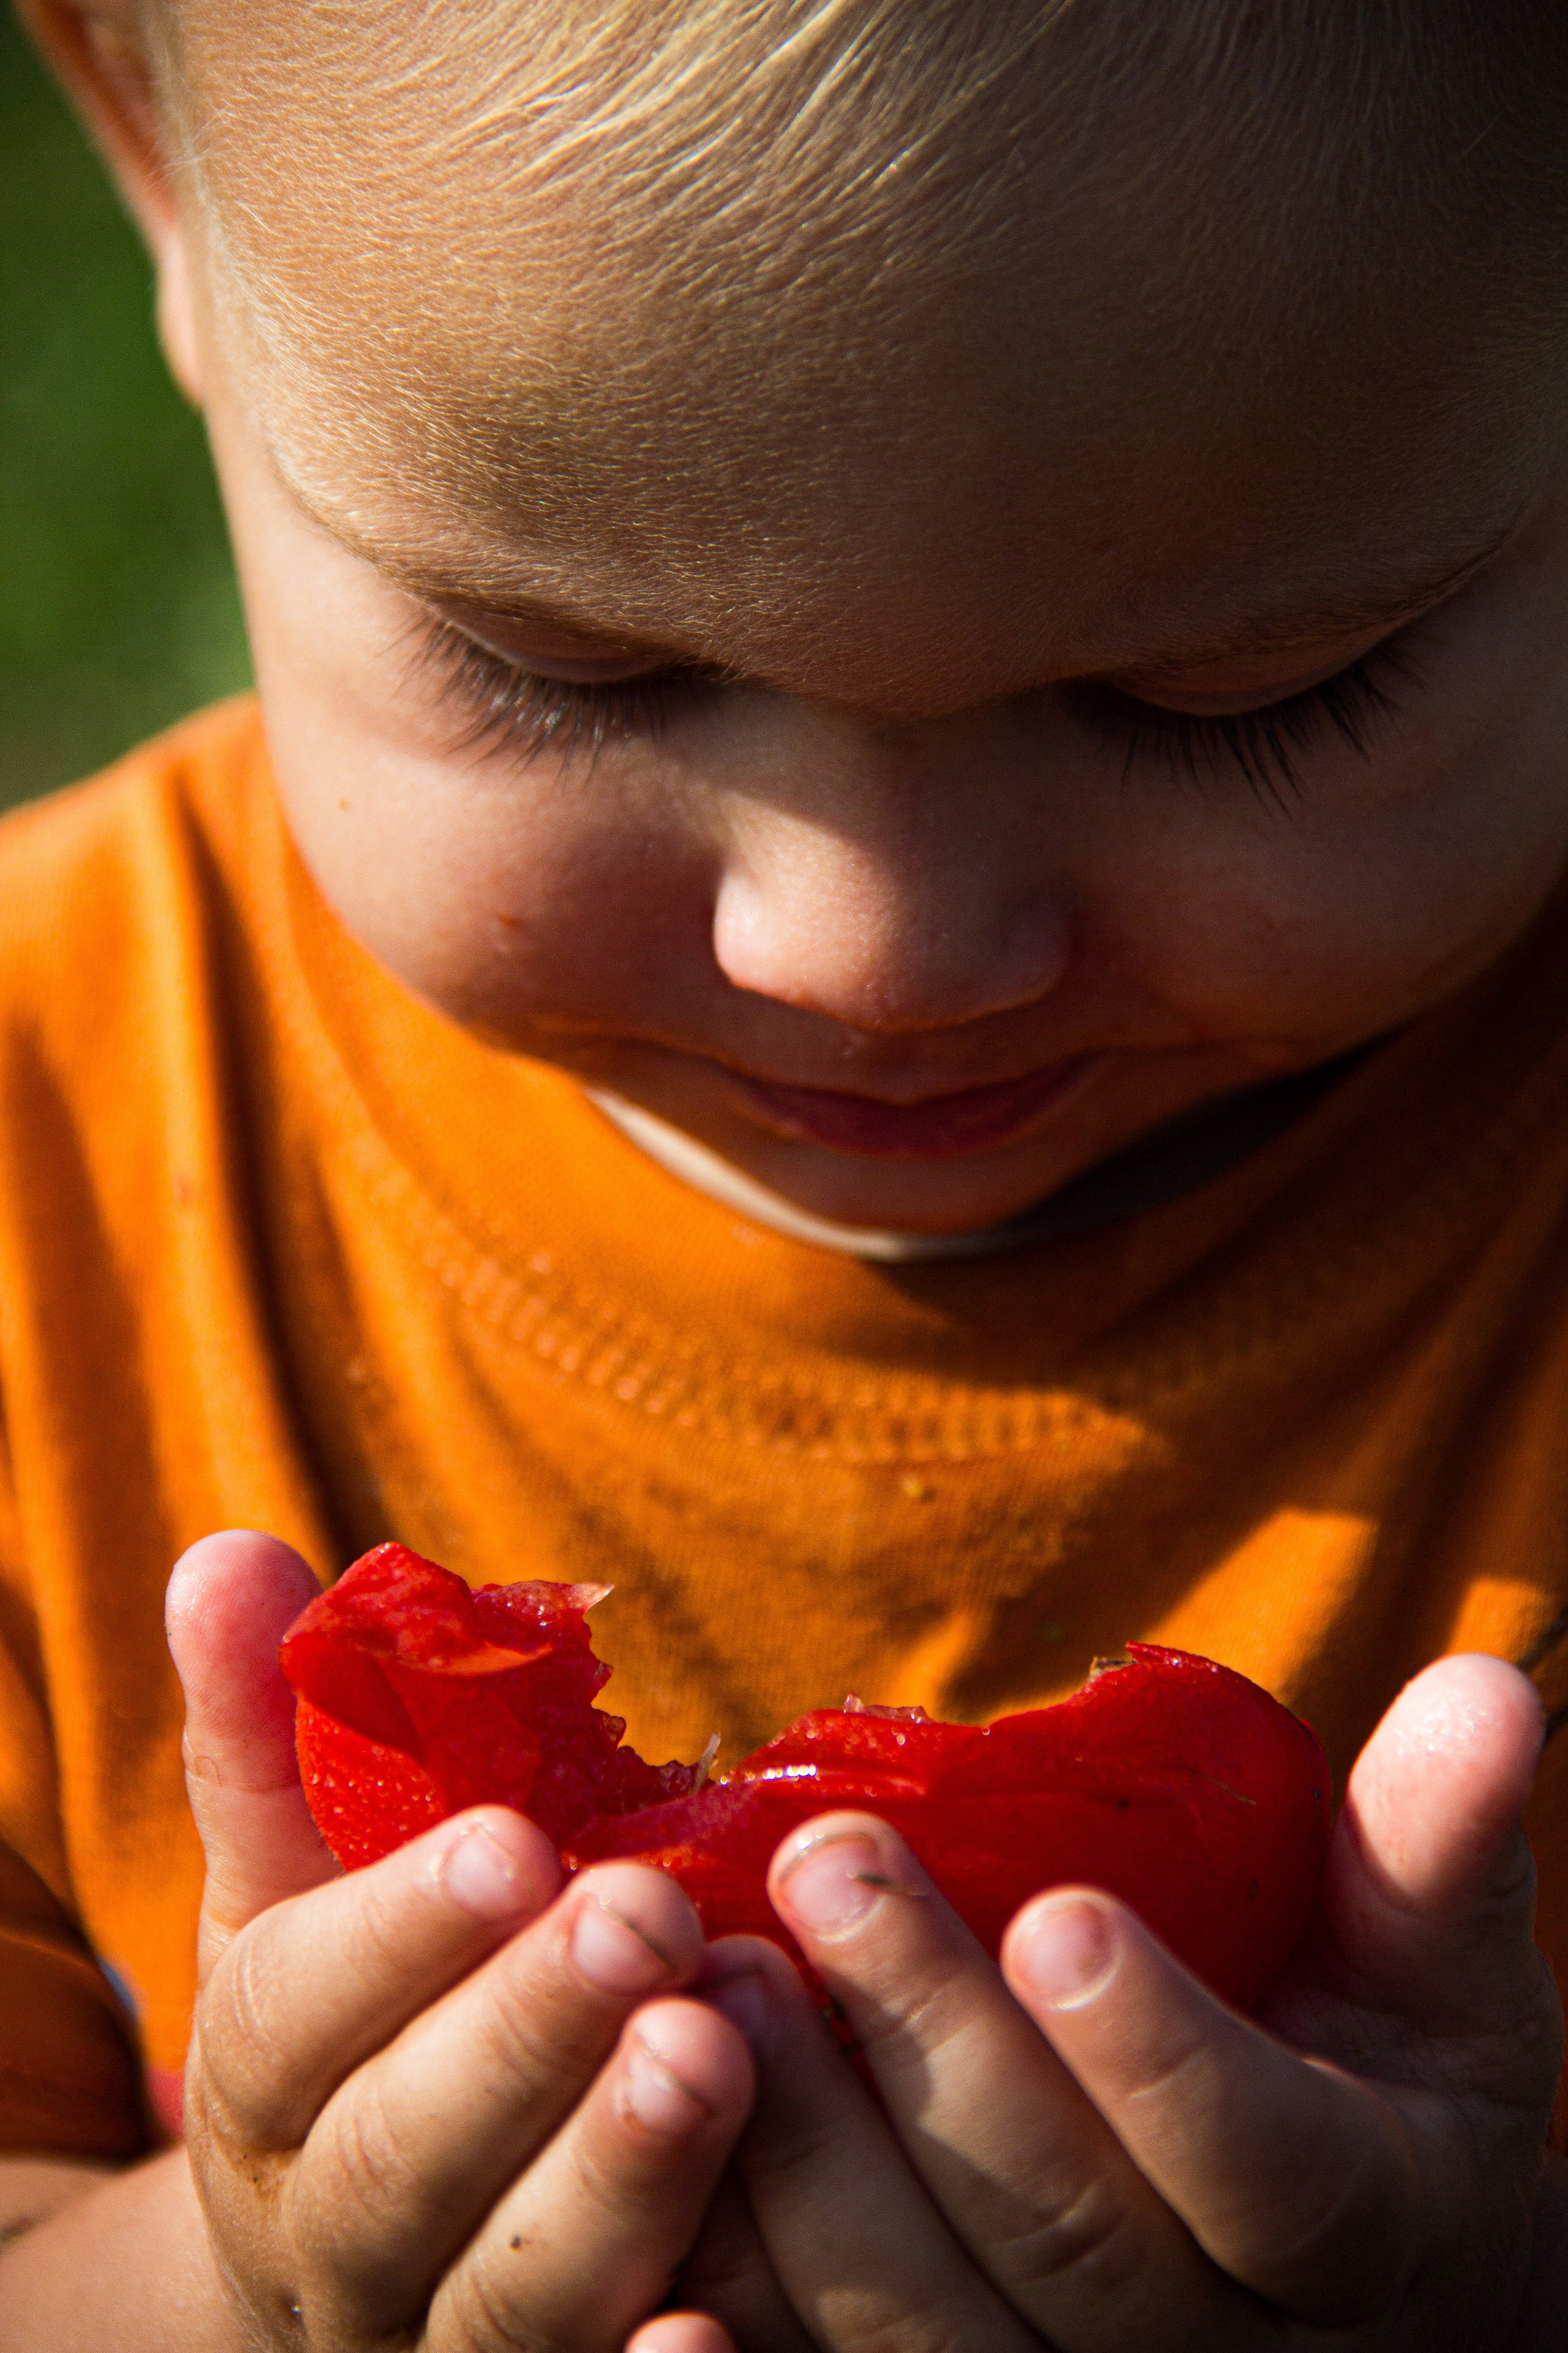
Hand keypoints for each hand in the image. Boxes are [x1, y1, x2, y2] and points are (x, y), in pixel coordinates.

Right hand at [167, 1530, 755, 2352]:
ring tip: (718, 2047)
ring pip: (507, 2301)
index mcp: (270, 2085)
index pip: (303, 2016)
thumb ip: (272, 1727)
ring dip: (610, 2181)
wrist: (360, 2246)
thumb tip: (228, 1551)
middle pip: (401, 2160)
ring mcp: (435, 2342)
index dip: (400, 1931)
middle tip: (645, 1917)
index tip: (514, 1840)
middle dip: (520, 2036)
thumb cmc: (361, 2010)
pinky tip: (727, 2327)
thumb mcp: (296, 1876)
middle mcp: (332, 2237)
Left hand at [646, 1653, 1564, 2351]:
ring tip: (718, 1973)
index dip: (1161, 2052)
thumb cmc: (1382, 2088)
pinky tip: (645, 2236)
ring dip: (806, 2154)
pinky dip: (733, 2324)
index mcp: (1352, 2231)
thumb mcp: (1436, 1978)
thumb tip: (1492, 1681)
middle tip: (831, 1863)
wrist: (1336, 2300)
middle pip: (1060, 2231)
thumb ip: (1436, 1848)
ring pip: (921, 2324)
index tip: (1060, 1913)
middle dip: (935, 2040)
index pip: (1265, 2165)